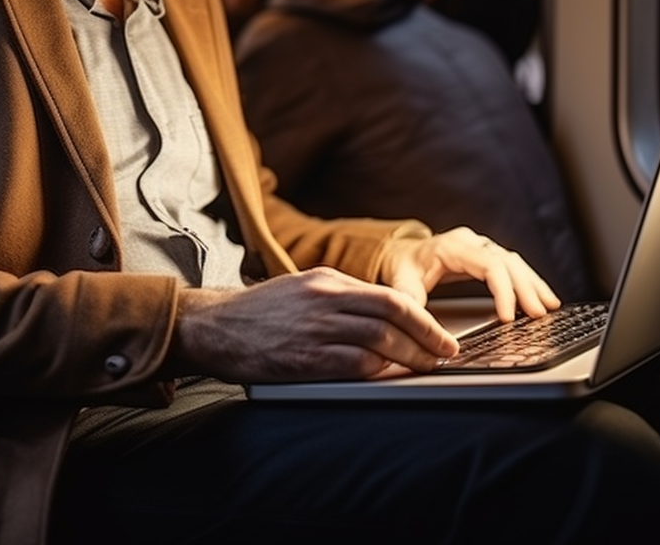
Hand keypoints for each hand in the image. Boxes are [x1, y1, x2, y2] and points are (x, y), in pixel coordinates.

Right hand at [169, 267, 458, 382]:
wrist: (213, 327)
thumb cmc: (258, 313)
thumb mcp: (301, 291)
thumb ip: (339, 300)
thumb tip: (383, 319)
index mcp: (325, 280)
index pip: (388, 296)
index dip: (423, 318)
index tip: (441, 334)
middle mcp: (324, 299)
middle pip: (392, 315)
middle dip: (427, 337)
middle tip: (446, 354)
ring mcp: (315, 327)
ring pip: (380, 339)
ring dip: (412, 357)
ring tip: (427, 368)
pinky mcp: (304, 357)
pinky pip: (355, 364)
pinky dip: (381, 371)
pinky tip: (392, 377)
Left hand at [379, 226, 560, 322]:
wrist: (401, 252)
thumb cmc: (402, 266)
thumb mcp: (401, 283)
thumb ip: (409, 302)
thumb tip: (418, 327)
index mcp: (451, 247)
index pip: (488, 265)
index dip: (503, 291)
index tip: (509, 318)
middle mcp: (470, 243)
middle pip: (506, 262)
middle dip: (525, 289)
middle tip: (539, 315)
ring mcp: (480, 247)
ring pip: (514, 262)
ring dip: (533, 285)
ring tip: (550, 307)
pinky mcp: (486, 256)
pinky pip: (513, 266)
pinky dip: (529, 282)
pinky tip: (543, 298)